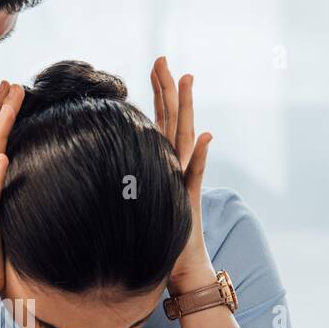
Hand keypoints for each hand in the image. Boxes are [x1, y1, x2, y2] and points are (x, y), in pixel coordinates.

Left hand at [151, 56, 213, 291]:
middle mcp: (177, 167)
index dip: (159, 94)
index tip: (154, 66)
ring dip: (187, 110)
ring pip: (186, 138)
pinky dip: (201, 157)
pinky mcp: (188, 201)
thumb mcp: (143, 201)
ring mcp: (184, 181)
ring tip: (187, 80)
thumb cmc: (156, 239)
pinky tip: (206, 137)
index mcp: (165, 164)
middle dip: (168, 89)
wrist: (182, 269)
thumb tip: (123, 159)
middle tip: (163, 59)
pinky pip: (195, 175)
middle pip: (174, 120)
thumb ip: (140, 179)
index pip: (161, 121)